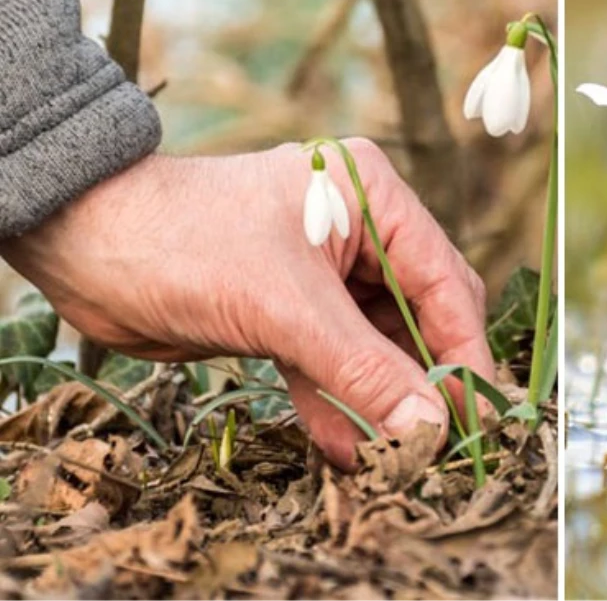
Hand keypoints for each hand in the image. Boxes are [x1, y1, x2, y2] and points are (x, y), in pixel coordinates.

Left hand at [0, 138, 493, 468]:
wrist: (83, 246)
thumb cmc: (184, 243)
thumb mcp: (286, 309)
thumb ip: (364, 371)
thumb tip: (429, 426)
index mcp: (373, 197)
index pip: (443, 282)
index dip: (463, 350)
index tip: (476, 412)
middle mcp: (358, 230)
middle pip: (417, 316)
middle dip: (423, 379)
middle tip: (439, 438)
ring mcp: (323, 273)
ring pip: (374, 347)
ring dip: (379, 400)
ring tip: (394, 455)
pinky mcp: (289, 310)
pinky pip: (331, 362)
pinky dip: (337, 402)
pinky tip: (348, 447)